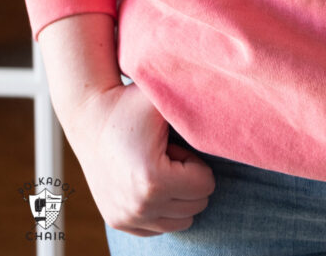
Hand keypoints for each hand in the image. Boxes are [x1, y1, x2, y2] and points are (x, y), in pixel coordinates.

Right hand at [65, 79, 215, 236]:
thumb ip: (200, 98)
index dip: (194, 159)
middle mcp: (139, 206)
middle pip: (197, 205)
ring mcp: (127, 217)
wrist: (89, 116)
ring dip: (177, 193)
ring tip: (157, 166)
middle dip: (188, 177)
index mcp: (154, 179)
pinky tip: (145, 178)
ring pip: (182, 221)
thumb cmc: (132, 104)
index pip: (206, 184)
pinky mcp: (118, 222)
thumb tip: (236, 98)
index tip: (173, 144)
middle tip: (166, 154)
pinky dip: (162, 206)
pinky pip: (160, 227)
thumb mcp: (165, 100)